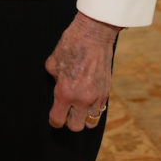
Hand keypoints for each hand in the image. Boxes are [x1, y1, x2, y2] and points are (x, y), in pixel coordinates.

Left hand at [44, 11, 119, 130]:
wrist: (94, 33)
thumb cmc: (71, 43)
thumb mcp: (53, 60)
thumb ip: (54, 77)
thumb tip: (57, 84)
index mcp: (65, 91)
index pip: (58, 119)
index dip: (53, 120)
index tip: (54, 117)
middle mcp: (81, 98)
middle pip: (75, 126)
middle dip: (68, 121)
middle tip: (66, 110)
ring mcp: (96, 96)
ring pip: (90, 122)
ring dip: (83, 116)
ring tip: (79, 106)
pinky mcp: (106, 91)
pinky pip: (100, 110)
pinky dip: (93, 108)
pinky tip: (88, 97)